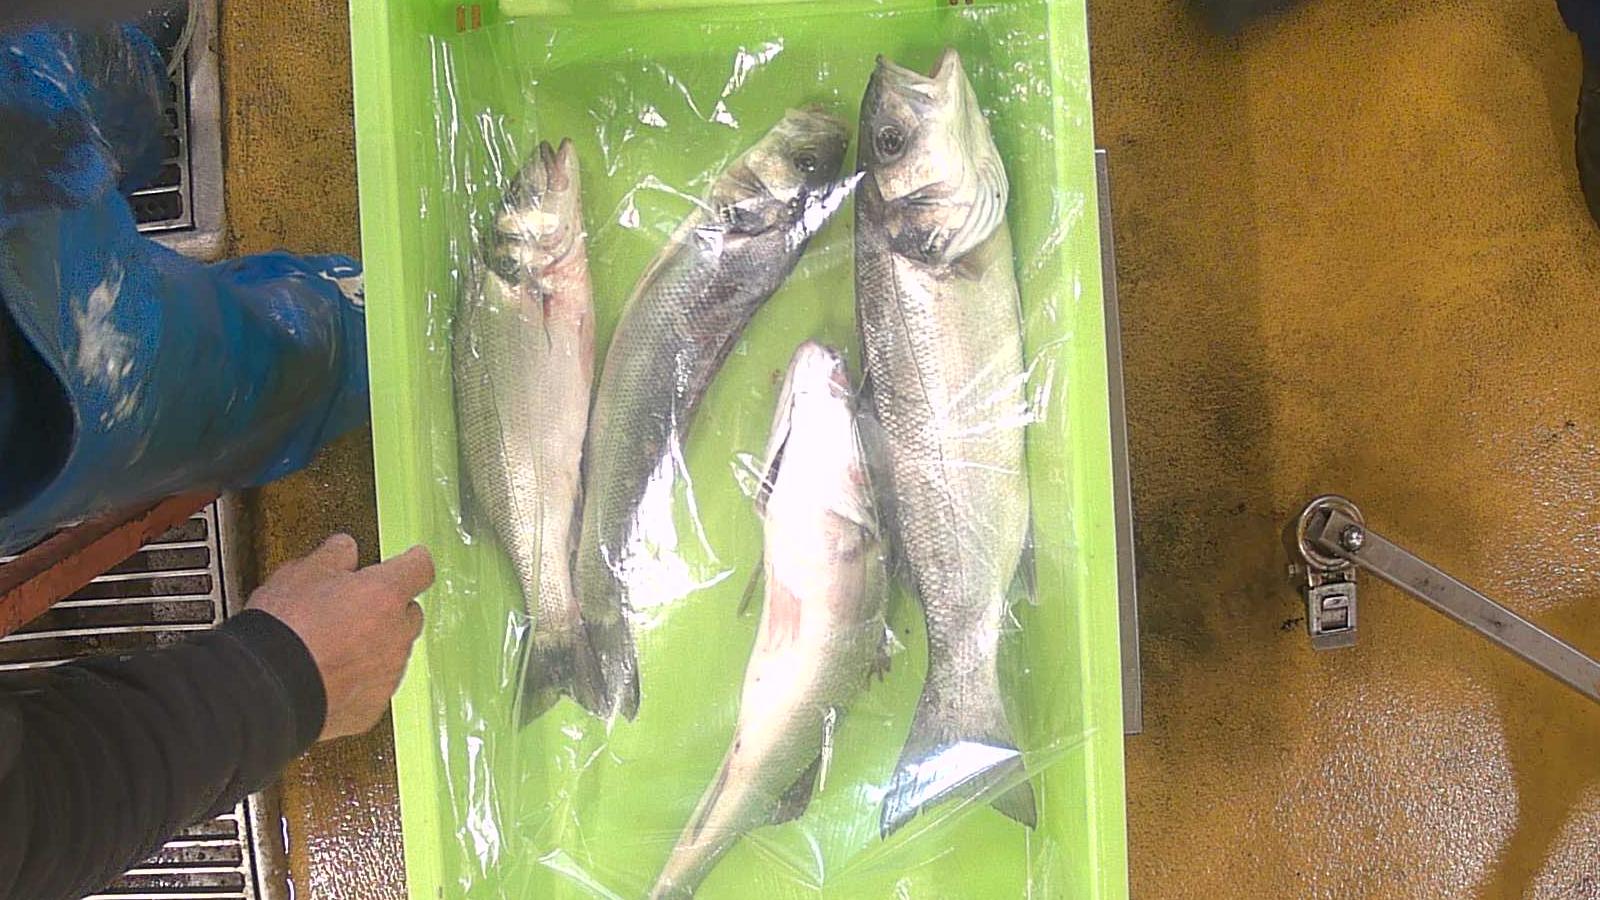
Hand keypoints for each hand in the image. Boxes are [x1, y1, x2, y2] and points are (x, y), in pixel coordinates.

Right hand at [246, 534, 434, 740]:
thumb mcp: (300, 574)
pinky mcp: (373, 707)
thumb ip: (333, 556)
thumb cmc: (283, 631)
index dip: (412, 562)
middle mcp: (395, 634)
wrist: (265, 692)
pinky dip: (360, 681)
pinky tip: (330, 677)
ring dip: (375, 646)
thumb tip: (345, 549)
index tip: (408, 560)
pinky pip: (376, 687)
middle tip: (355, 609)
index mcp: (384, 594)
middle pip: (409, 613)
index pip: (420, 568)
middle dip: (389, 609)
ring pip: (394, 652)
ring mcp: (388, 674)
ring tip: (334, 647)